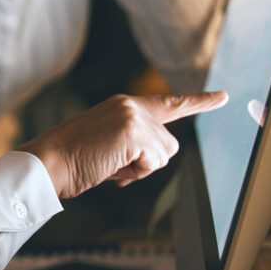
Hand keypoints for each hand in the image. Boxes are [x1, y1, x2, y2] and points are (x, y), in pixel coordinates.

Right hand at [17, 91, 227, 198]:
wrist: (48, 162)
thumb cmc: (73, 161)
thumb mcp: (108, 146)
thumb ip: (133, 143)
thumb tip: (153, 158)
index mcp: (122, 105)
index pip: (168, 104)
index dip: (198, 102)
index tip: (223, 97)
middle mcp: (129, 104)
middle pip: (169, 143)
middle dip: (148, 163)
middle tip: (114, 165)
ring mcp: (132, 116)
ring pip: (164, 155)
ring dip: (140, 169)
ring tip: (108, 165)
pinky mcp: (133, 131)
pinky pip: (154, 162)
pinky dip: (135, 173)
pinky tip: (111, 167)